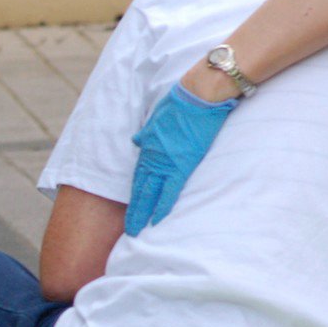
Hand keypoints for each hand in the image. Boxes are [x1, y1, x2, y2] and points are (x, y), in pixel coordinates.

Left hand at [127, 82, 238, 235]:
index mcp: (148, 146)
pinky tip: (156, 220)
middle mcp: (153, 157)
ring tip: (135, 231)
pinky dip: (162, 206)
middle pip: (140, 189)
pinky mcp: (182, 165)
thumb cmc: (180, 102)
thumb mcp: (156, 116)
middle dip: (133, 210)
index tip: (130, 208)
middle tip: (128, 228)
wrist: (198, 95)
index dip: (134, 194)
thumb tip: (137, 141)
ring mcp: (166, 162)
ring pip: (149, 193)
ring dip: (142, 213)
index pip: (138, 176)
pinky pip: (169, 190)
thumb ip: (146, 132)